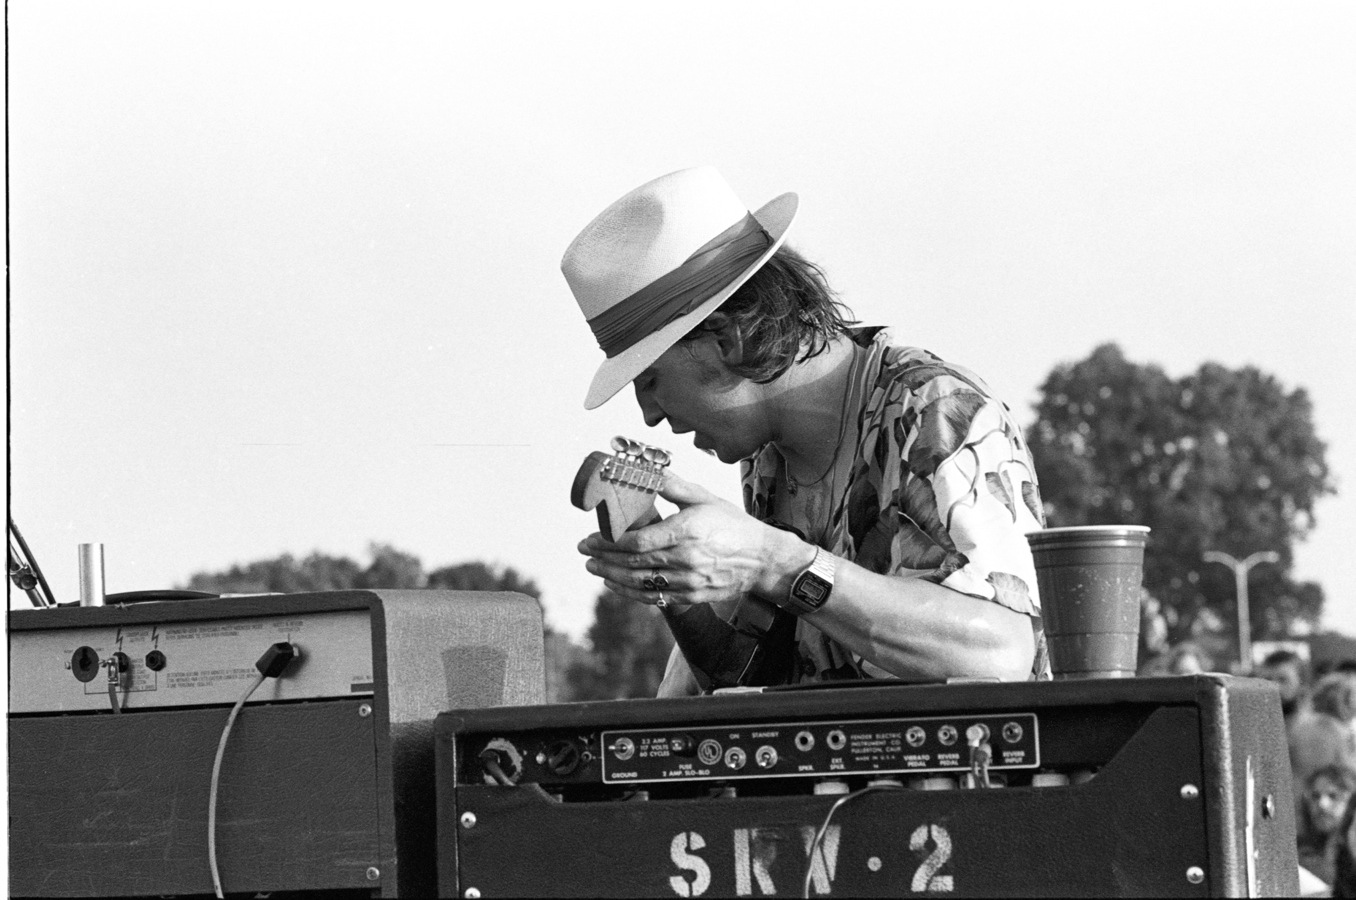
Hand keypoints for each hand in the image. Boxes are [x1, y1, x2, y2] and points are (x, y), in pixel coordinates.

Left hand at [577, 472, 808, 606]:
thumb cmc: (733, 524)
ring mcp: (688, 580)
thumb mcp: (704, 498)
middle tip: (583, 550)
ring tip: (593, 567)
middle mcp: (685, 559)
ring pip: (639, 583)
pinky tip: (616, 584)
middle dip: (603, 557)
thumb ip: (673, 486)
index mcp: (686, 531)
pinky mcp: (692, 595)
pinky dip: (630, 593)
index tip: (592, 536)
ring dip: (611, 576)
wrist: (762, 558)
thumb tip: (647, 471)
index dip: (609, 541)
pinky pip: (654, 598)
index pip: (637, 542)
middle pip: (632, 563)